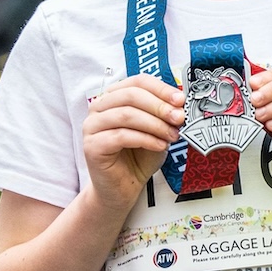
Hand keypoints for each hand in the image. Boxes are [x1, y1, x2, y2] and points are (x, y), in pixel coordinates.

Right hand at [82, 73, 183, 213]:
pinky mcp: (91, 146)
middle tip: (179, 117)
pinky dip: (146, 139)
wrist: (123, 188)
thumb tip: (180, 102)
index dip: (161, 88)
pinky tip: (160, 145)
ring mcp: (92, 126)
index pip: (137, 81)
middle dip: (159, 106)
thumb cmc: (139, 157)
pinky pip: (121, 136)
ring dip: (155, 124)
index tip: (180, 100)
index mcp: (114, 97)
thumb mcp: (157, 130)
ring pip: (126, 115)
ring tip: (172, 135)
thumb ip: (164, 115)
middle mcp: (99, 108)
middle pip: (131, 95)